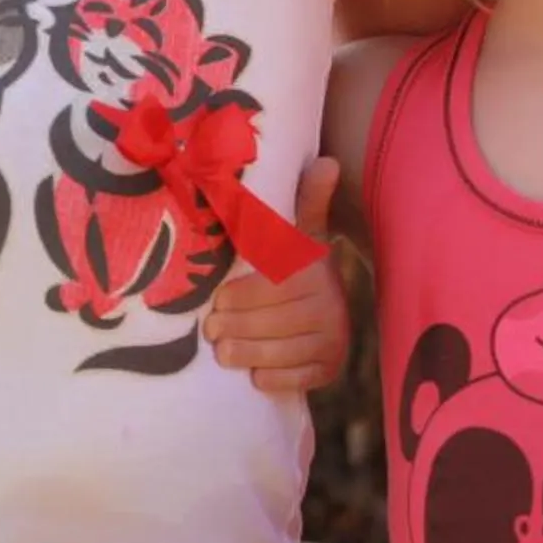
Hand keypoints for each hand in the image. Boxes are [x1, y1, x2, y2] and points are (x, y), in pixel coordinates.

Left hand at [205, 157, 349, 392]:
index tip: (216, 301)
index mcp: (314, 270)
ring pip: (274, 352)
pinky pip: (290, 381)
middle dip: (232, 327)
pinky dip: (268, 378)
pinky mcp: (329, 371)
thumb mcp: (301, 234)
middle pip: (266, 322)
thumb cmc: (300, 270)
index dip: (236, 297)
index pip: (268, 286)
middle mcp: (329, 305)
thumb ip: (306, 200)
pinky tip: (255, 374)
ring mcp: (332, 340)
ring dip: (243, 353)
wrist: (331, 317)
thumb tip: (328, 161)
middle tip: (211, 330)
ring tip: (223, 351)